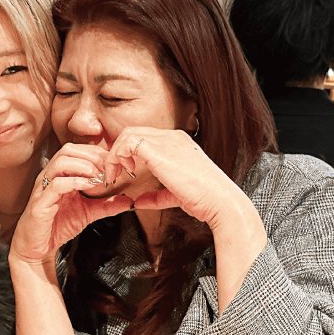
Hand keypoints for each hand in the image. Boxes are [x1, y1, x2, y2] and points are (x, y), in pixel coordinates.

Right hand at [9, 143, 132, 264]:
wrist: (37, 247)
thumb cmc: (57, 226)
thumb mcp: (88, 212)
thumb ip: (107, 205)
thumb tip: (129, 200)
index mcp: (60, 175)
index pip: (77, 150)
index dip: (96, 153)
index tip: (113, 163)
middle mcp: (50, 177)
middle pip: (68, 150)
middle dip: (92, 155)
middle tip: (108, 168)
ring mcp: (43, 188)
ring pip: (60, 162)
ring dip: (83, 166)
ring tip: (98, 177)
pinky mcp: (41, 203)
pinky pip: (56, 185)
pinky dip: (74, 182)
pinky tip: (88, 186)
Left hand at [103, 127, 254, 230]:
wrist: (219, 201)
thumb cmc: (204, 200)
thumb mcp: (175, 195)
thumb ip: (156, 196)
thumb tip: (138, 201)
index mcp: (178, 144)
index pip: (145, 138)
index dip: (129, 154)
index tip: (125, 173)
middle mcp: (172, 137)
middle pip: (134, 132)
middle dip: (118, 152)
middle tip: (114, 173)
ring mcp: (167, 140)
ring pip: (128, 134)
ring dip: (115, 155)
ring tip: (115, 175)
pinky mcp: (159, 150)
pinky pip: (128, 142)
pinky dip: (117, 157)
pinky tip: (124, 173)